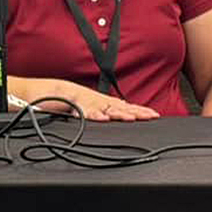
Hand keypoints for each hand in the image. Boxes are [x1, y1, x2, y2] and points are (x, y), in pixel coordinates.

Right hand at [30, 80, 159, 121]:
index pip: (128, 107)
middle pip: (123, 108)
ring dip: (121, 114)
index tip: (155, 115)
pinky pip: (87, 113)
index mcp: (107, 104)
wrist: (56, 92)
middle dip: (137, 112)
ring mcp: (91, 104)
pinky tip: (103, 119)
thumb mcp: (96, 107)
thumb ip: (109, 111)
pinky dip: (95, 116)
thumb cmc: (76, 100)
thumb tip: (123, 113)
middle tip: (151, 116)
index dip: (141, 111)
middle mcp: (102, 103)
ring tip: (132, 118)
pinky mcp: (78, 108)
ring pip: (108, 110)